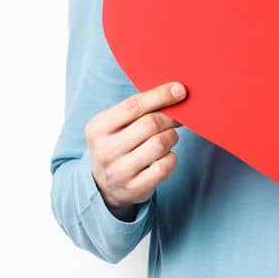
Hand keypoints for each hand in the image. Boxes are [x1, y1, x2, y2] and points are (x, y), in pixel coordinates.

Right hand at [85, 81, 186, 219]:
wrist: (105, 186)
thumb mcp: (116, 125)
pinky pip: (165, 166)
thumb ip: (139, 109)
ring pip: (160, 143)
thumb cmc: (119, 145)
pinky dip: (171, 158)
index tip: (181, 90)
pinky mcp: (134, 187)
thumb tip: (176, 92)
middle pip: (150, 124)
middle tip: (179, 118)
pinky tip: (165, 157)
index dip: (160, 96)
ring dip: (172, 137)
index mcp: (97, 128)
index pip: (132, 106)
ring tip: (168, 138)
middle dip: (171, 118)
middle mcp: (105, 150)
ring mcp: (118, 171)